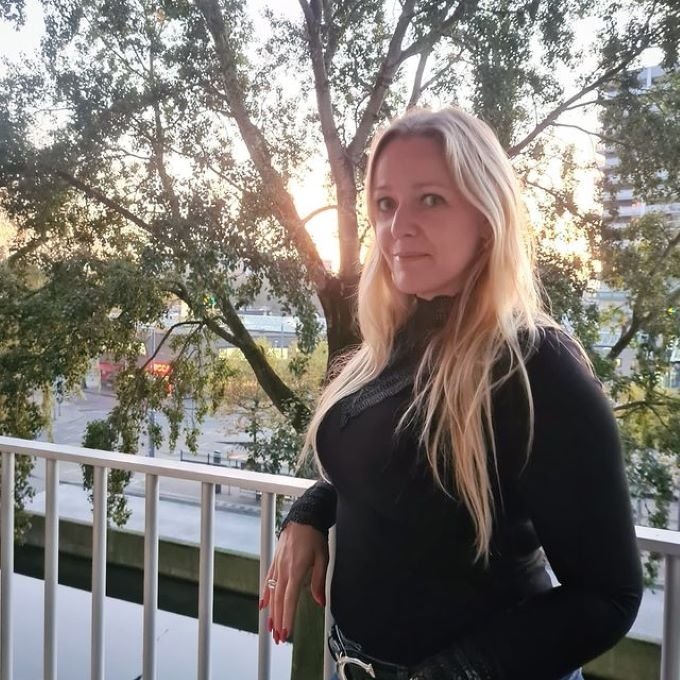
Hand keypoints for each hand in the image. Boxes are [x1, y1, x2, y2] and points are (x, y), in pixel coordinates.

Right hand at [259, 522, 328, 643]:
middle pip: (278, 600)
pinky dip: (265, 595)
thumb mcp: (322, 558)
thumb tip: (320, 600)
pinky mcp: (275, 561)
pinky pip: (268, 581)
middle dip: (278, 621)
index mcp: (295, 570)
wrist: (303, 518)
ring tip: (270, 628)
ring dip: (271, 612)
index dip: (287, 617)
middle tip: (278, 637)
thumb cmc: (313, 536)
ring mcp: (277, 565)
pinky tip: (263, 605)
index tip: (286, 632)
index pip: (289, 600)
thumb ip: (319, 581)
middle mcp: (283, 569)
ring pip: (271, 593)